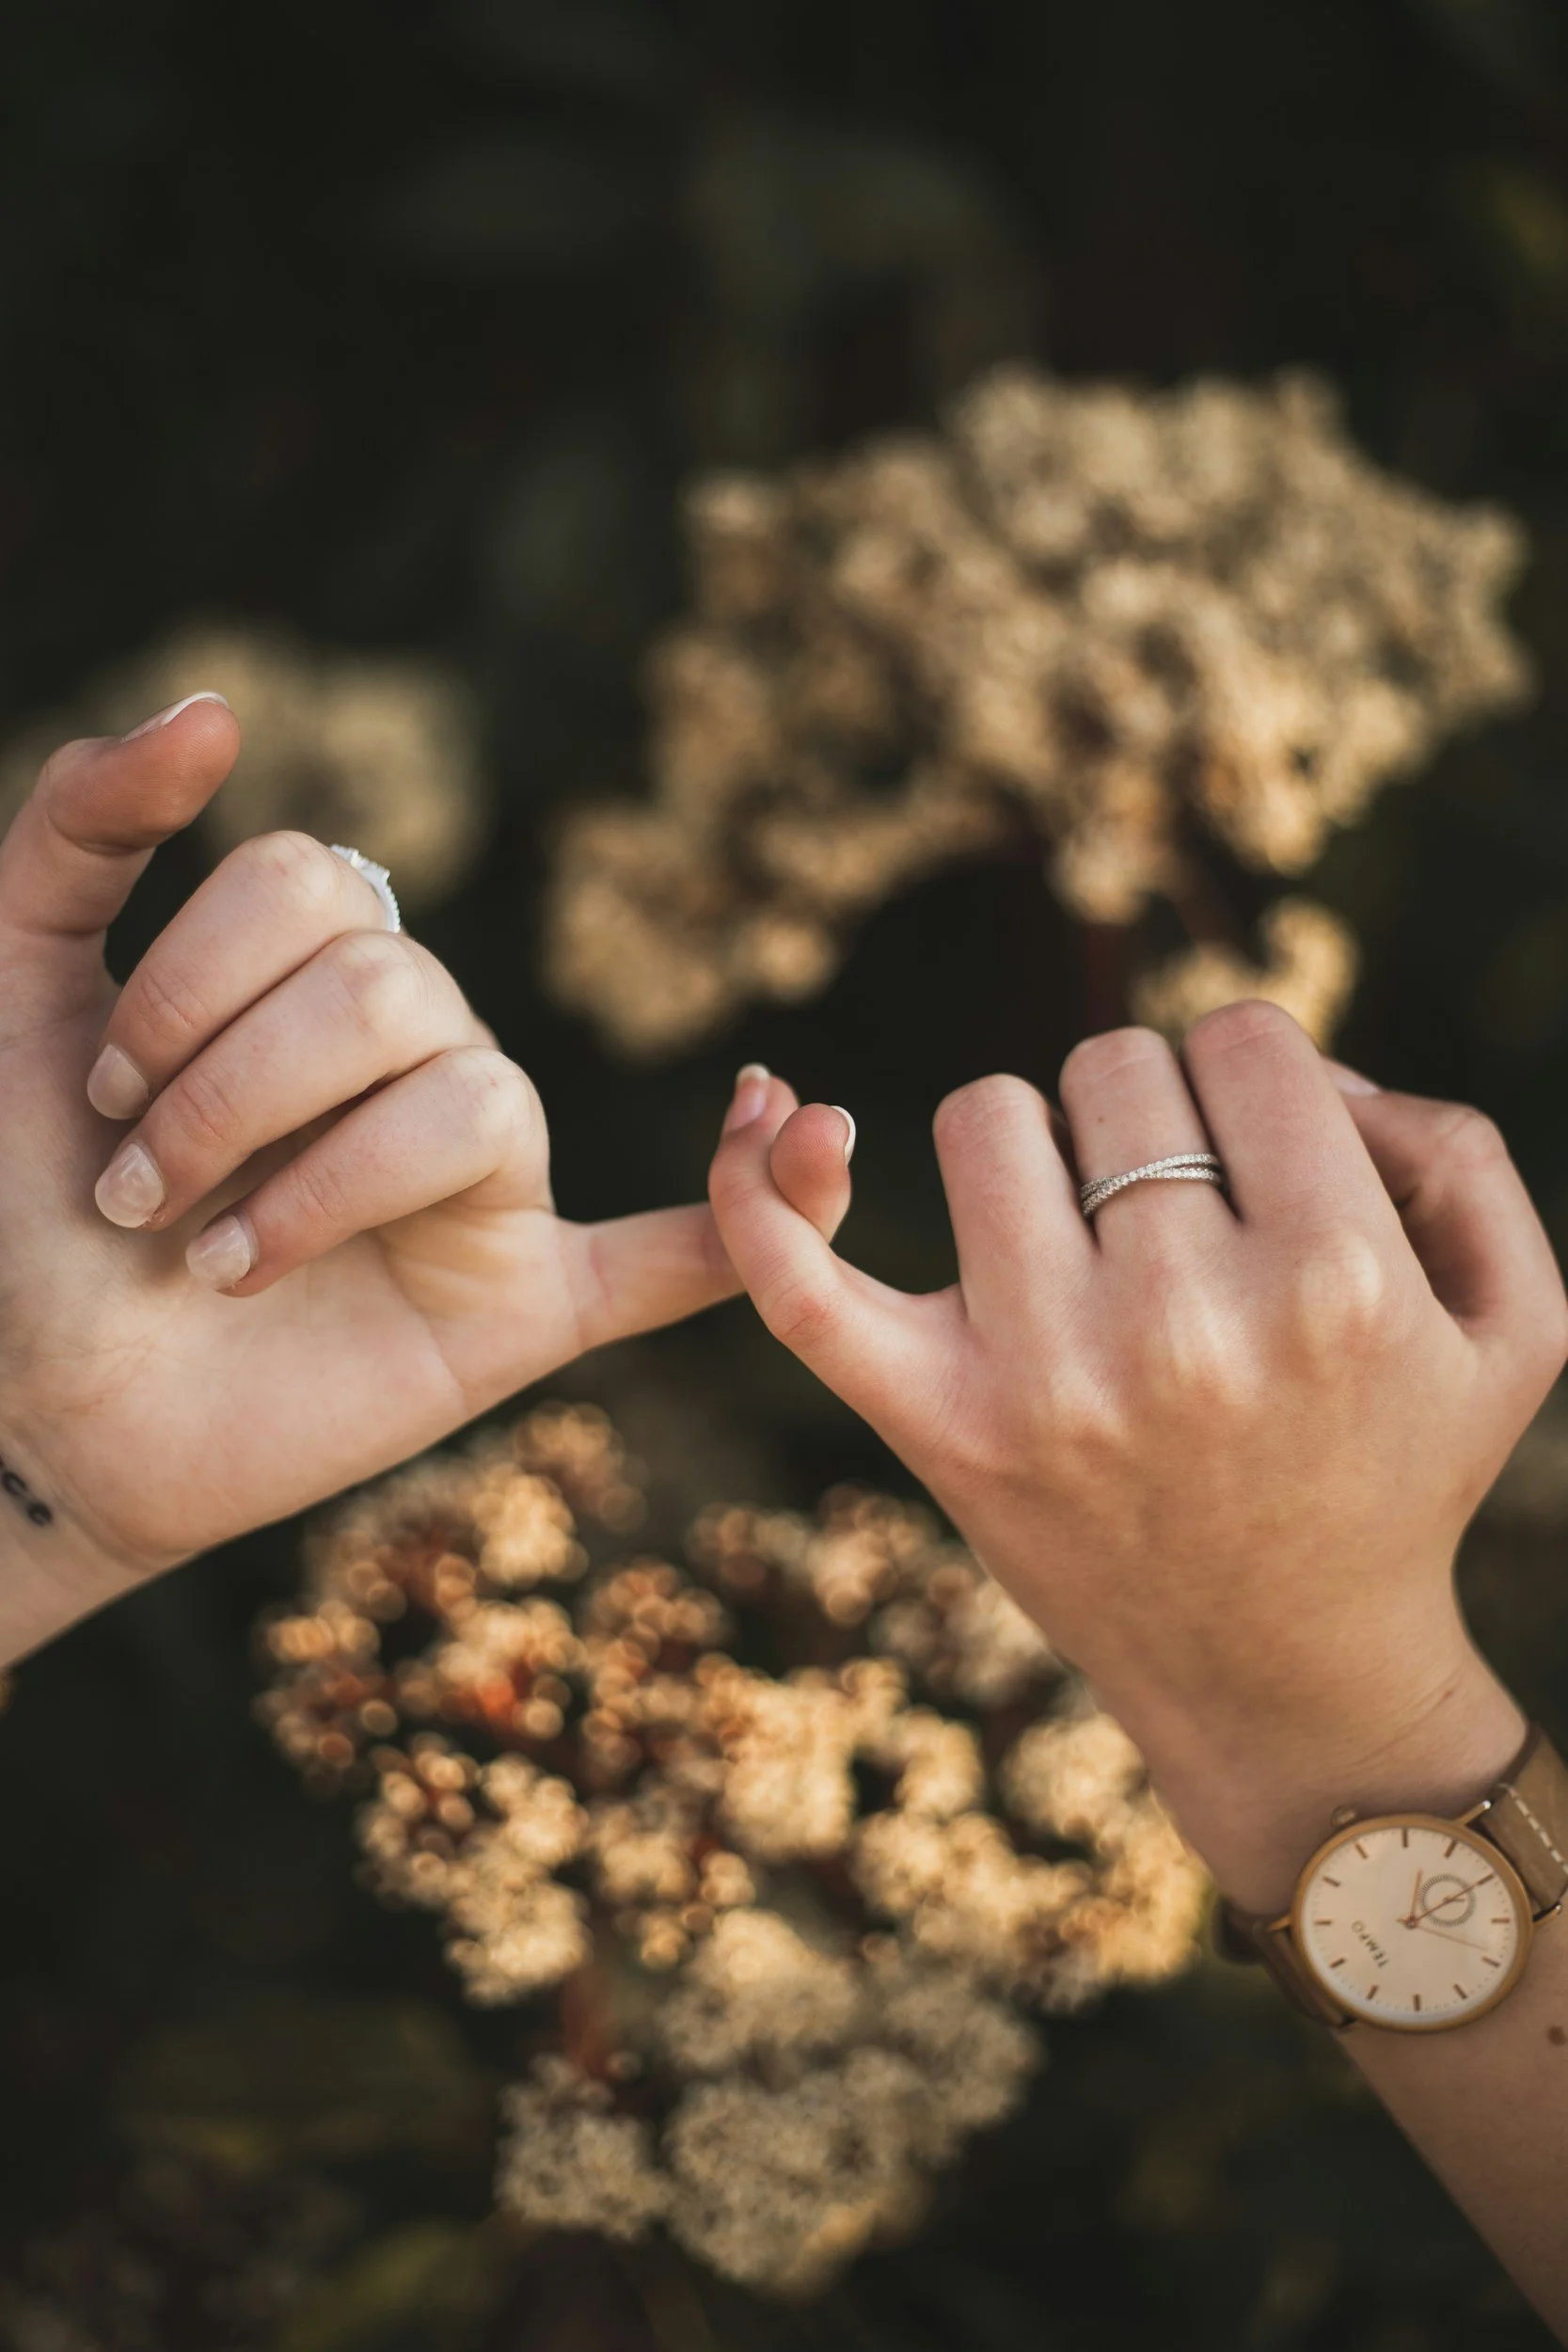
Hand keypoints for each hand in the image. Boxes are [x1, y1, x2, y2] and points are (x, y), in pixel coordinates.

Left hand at [0, 699, 734, 1661]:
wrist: (36, 1406)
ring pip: (473, 1106)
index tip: (95, 1095)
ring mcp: (481, 1187)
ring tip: (220, 1269)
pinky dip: (756, 1209)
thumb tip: (223, 708)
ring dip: (318, 1186)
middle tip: (143, 1198)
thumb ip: (78, 832)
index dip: (197, 980)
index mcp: (321, 975)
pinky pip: (667, 1260)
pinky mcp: (519, 1307)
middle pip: (391, 990)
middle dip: (234, 1090)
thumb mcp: (10, 990)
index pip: (322, 890)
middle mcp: (418, 1060)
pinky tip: (815, 1143)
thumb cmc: (18, 1201)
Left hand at [707, 1013, 1566, 1908]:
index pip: (1242, 1042)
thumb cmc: (1397, 1477)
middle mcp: (1185, 1324)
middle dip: (1148, 1121)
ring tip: (1080, 1238)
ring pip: (984, 1119)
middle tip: (1177, 1226)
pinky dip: (764, 1195)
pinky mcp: (939, 1430)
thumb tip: (1305, 1067)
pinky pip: (805, 1282)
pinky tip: (769, 1111)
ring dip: (1032, 1148)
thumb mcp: (1515, 1322)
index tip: (1257, 1161)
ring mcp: (1047, 1379)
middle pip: (1112, 1068)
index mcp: (1335, 1278)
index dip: (1251, 1082)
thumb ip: (1454, 1152)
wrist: (1288, 1680)